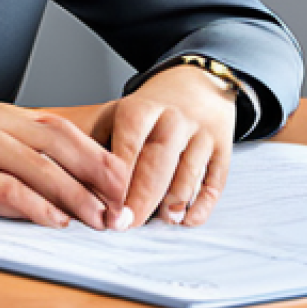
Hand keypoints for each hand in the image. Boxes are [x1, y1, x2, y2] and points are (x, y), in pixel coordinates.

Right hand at [0, 97, 127, 229]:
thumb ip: (5, 146)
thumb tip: (43, 176)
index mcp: (0, 116)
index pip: (61, 130)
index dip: (97, 153)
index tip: (124, 176)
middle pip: (62, 147)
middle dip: (101, 175)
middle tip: (127, 202)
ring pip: (43, 169)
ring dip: (79, 196)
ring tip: (103, 219)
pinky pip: (8, 190)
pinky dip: (36, 205)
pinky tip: (56, 221)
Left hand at [90, 65, 236, 228]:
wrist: (195, 82)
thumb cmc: (149, 108)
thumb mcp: (119, 112)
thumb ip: (100, 142)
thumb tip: (83, 183)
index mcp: (140, 109)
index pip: (127, 149)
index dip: (117, 183)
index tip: (107, 211)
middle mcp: (173, 120)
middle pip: (157, 166)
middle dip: (140, 201)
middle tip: (126, 225)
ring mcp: (201, 134)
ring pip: (187, 177)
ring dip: (171, 205)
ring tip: (157, 222)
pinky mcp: (223, 148)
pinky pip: (214, 183)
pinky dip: (201, 206)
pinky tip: (186, 219)